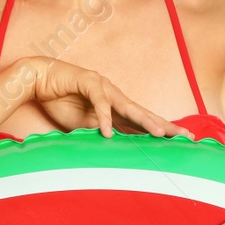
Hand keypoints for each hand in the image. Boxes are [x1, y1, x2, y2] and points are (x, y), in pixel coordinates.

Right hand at [22, 57, 193, 139]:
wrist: (39, 80)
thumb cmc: (60, 101)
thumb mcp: (83, 125)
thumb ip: (99, 132)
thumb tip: (115, 144)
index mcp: (114, 107)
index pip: (141, 122)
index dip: (159, 131)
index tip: (178, 142)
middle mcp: (114, 96)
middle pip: (143, 113)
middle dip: (164, 125)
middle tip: (185, 136)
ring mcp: (103, 87)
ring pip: (128, 106)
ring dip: (145, 121)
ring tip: (161, 134)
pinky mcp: (88, 82)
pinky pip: (99, 103)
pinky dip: (104, 118)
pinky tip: (109, 133)